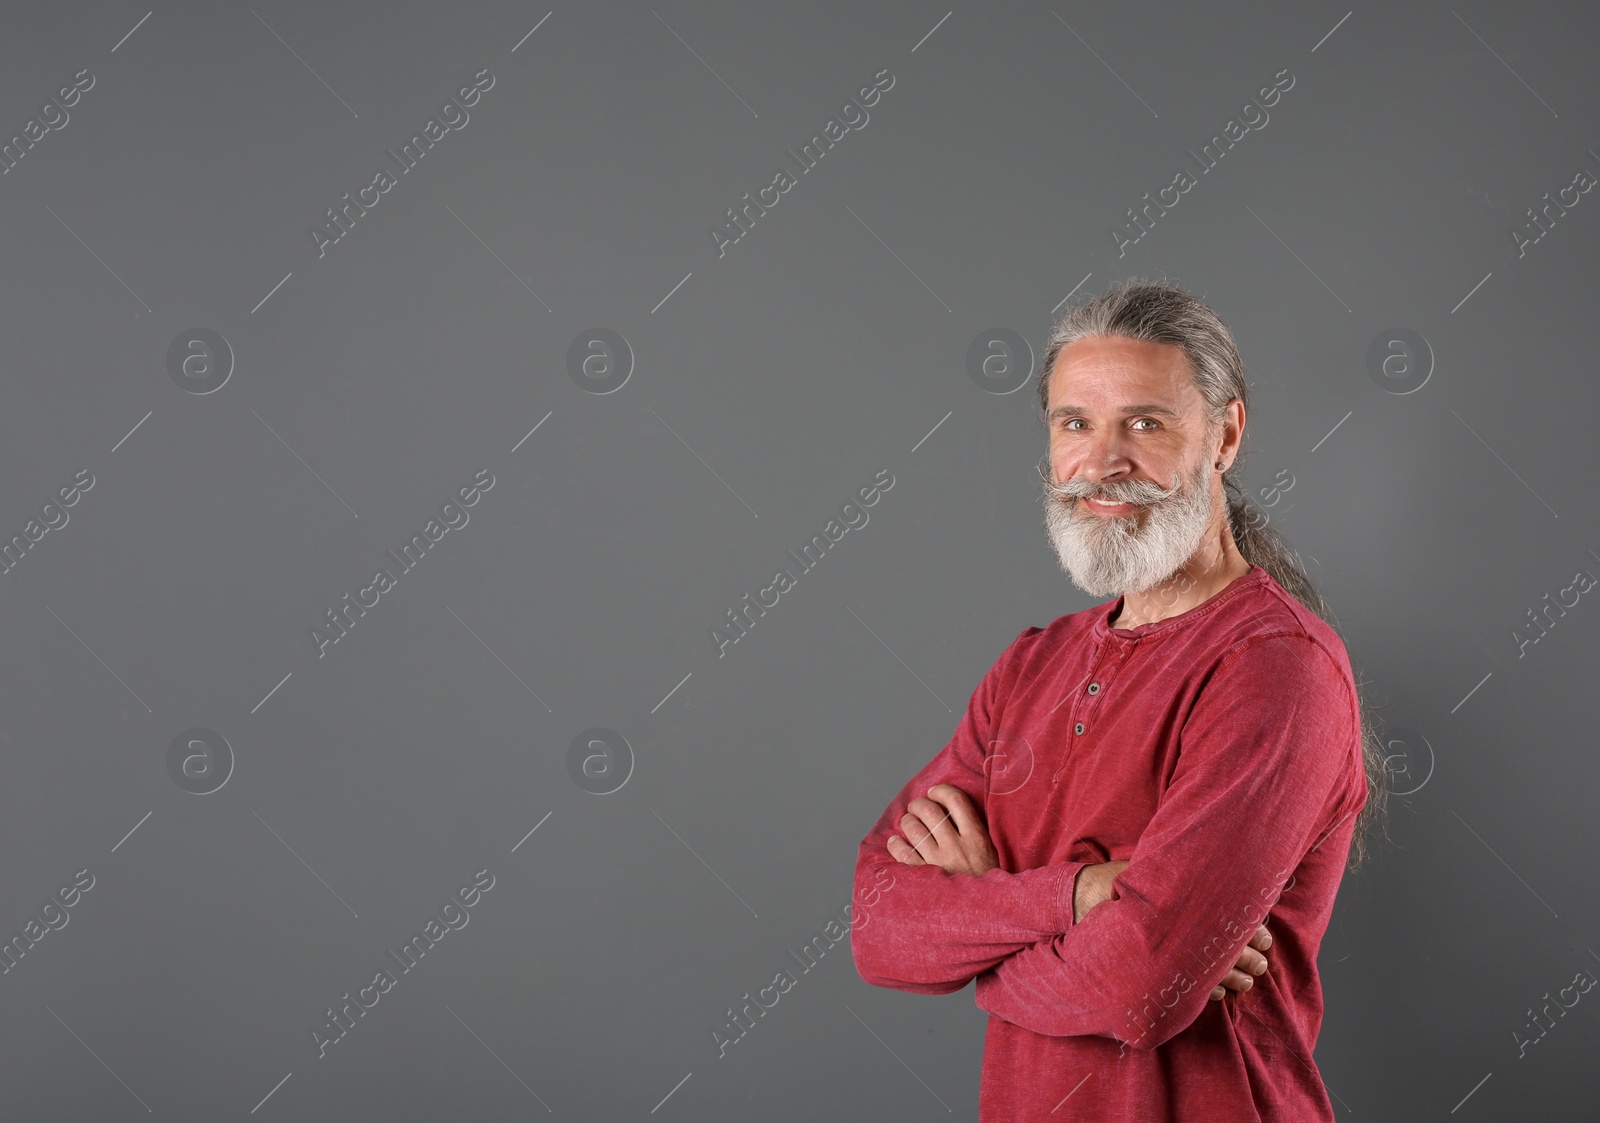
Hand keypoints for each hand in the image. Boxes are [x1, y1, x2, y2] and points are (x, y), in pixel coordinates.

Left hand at [886, 784, 998, 875]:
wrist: (986, 916)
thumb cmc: (987, 884)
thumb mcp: (991, 855)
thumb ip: (975, 833)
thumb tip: (951, 811)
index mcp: (977, 839)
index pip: (956, 801)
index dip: (941, 791)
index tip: (935, 792)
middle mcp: (957, 847)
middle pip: (930, 811)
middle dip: (919, 804)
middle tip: (916, 807)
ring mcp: (939, 863)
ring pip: (914, 829)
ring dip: (907, 821)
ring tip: (908, 823)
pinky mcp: (924, 879)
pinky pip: (902, 853)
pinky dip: (896, 844)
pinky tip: (896, 843)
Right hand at [1072, 861, 1272, 1000]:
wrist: (1080, 901)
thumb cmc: (1118, 882)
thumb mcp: (1150, 868)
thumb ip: (1179, 869)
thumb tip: (1222, 856)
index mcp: (1190, 909)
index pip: (1234, 924)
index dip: (1253, 932)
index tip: (1264, 937)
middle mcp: (1184, 936)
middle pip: (1230, 953)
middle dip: (1250, 960)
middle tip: (1261, 961)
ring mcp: (1172, 959)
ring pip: (1215, 977)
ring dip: (1235, 980)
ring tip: (1246, 982)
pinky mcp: (1159, 974)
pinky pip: (1192, 991)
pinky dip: (1209, 992)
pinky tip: (1218, 992)